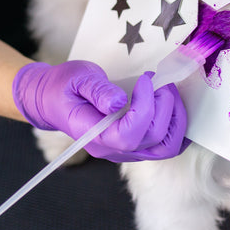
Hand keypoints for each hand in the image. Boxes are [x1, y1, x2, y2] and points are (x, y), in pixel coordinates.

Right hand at [12, 62, 186, 162]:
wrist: (52, 101)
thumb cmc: (62, 88)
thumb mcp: (75, 78)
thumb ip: (97, 90)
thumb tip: (119, 101)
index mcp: (94, 134)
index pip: (128, 134)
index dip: (145, 107)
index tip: (146, 80)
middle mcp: (112, 149)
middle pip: (154, 141)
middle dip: (165, 107)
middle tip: (160, 81)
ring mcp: (126, 150)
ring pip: (166, 147)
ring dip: (176, 118)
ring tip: (168, 90)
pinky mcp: (135, 145)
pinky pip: (165, 143)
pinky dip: (176, 125)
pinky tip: (173, 104)